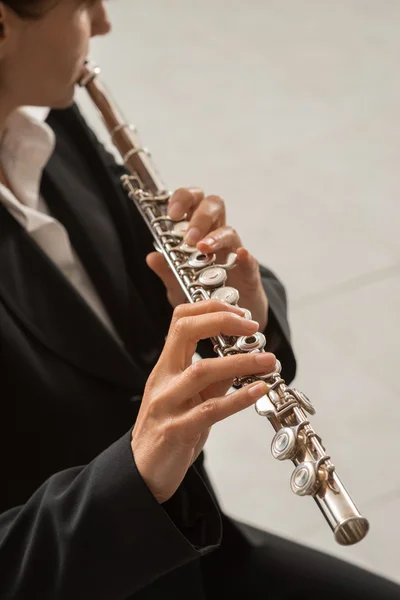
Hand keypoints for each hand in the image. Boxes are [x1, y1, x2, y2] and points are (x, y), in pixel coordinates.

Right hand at [131, 299, 275, 502]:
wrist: (143, 472)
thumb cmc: (167, 430)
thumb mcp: (189, 398)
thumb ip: (213, 379)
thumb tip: (241, 360)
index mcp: (165, 366)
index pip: (180, 320)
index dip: (211, 309)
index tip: (240, 313)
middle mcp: (163, 379)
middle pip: (186, 332)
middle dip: (221, 321)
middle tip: (252, 325)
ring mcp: (167, 403)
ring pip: (202, 370)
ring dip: (240, 361)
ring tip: (269, 361)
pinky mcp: (176, 430)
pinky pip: (210, 410)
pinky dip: (238, 398)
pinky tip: (259, 390)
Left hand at [146, 187, 268, 330]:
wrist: (228, 316)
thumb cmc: (203, 292)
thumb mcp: (179, 283)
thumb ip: (166, 270)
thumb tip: (152, 257)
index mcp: (198, 231)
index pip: (193, 201)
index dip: (183, 199)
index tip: (172, 213)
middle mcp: (216, 235)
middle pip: (214, 205)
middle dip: (200, 215)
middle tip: (188, 236)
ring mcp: (233, 252)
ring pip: (229, 230)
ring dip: (215, 236)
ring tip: (202, 249)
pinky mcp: (248, 272)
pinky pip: (249, 259)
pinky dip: (245, 255)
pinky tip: (240, 255)